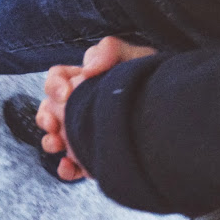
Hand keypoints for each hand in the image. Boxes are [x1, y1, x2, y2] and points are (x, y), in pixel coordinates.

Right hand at [36, 36, 156, 180]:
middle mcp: (78, 107)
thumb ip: (109, 50)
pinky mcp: (90, 157)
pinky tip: (71, 168)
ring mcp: (82, 133)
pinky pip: (71, 166)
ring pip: (54, 138)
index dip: (54, 85)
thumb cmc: (152, 82)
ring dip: (50, 142)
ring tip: (58, 144)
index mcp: (83, 82)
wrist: (173, 117)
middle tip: (54, 123)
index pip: (56, 79)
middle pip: (48, 110)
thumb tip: (86, 69)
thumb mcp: (134, 56)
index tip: (65, 93)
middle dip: (45, 117)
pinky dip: (66, 169)